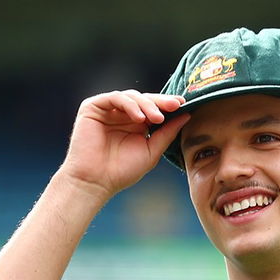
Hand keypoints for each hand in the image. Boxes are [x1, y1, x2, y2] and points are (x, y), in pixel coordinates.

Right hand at [58, 90, 188, 199]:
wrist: (95, 182)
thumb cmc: (121, 172)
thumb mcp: (151, 151)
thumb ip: (167, 133)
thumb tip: (186, 115)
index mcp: (135, 124)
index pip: (153, 108)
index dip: (167, 105)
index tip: (183, 104)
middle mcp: (121, 115)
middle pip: (144, 99)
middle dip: (160, 102)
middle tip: (174, 106)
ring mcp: (107, 110)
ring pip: (131, 97)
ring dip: (146, 105)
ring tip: (156, 118)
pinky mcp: (92, 107)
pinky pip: (115, 98)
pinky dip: (129, 105)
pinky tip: (139, 118)